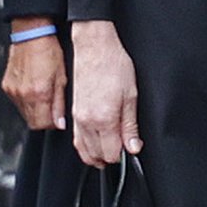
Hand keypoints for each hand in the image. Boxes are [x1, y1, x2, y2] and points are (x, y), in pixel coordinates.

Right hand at [2, 20, 66, 130]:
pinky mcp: (7, 86)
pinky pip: (17, 102)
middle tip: (53, 106)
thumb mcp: (62, 78)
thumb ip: (60, 104)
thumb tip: (60, 123)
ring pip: (24, 113)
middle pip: (32, 122)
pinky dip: (27, 101)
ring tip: (44, 94)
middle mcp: (23, 94)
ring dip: (35, 110)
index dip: (52, 124)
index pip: (42, 125)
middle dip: (44, 118)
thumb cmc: (49, 51)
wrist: (31, 35)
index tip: (58, 118)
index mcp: (39, 93)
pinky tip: (34, 88)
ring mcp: (13, 91)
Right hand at [70, 20, 141, 167]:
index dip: (122, 156)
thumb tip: (133, 147)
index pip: (111, 154)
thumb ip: (131, 126)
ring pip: (83, 150)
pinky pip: (76, 139)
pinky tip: (95, 144)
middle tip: (123, 150)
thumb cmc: (114, 66)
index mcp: (104, 119)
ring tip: (110, 153)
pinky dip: (85, 146)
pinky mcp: (73, 112)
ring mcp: (77, 118)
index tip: (131, 150)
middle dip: (110, 157)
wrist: (95, 48)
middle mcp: (87, 121)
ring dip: (96, 155)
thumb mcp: (131, 96)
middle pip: (96, 155)